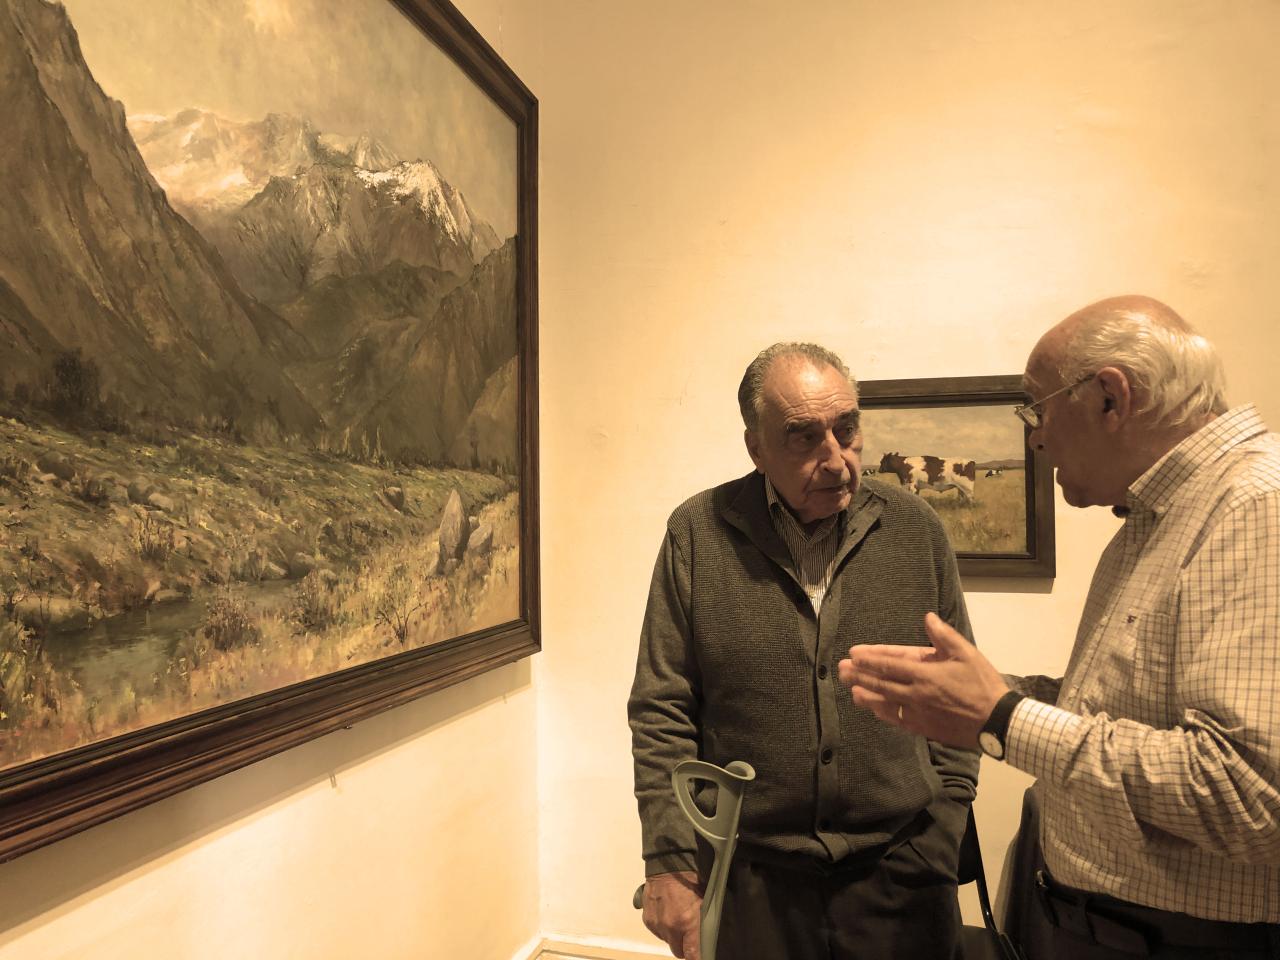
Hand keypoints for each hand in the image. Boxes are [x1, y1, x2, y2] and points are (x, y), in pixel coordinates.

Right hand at [641, 871, 701, 959]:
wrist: (668, 867)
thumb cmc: (690, 882)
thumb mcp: (703, 902)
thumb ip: (701, 924)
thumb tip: (703, 940)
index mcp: (688, 923)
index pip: (692, 954)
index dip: (696, 958)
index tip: (698, 956)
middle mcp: (671, 927)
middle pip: (678, 952)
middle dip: (684, 948)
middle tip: (688, 937)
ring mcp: (657, 924)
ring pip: (667, 941)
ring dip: (673, 936)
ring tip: (677, 919)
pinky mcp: (648, 920)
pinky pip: (658, 932)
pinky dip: (663, 927)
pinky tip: (667, 914)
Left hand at [837, 612, 1009, 747]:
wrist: (996, 722)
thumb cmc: (983, 685)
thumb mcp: (967, 654)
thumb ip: (944, 636)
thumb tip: (927, 618)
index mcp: (925, 674)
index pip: (889, 664)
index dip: (870, 658)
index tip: (854, 654)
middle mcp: (916, 694)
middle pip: (881, 683)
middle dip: (860, 675)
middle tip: (842, 670)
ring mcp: (918, 713)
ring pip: (885, 703)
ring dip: (866, 695)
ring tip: (851, 690)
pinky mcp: (923, 728)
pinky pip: (896, 719)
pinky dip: (883, 713)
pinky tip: (874, 709)